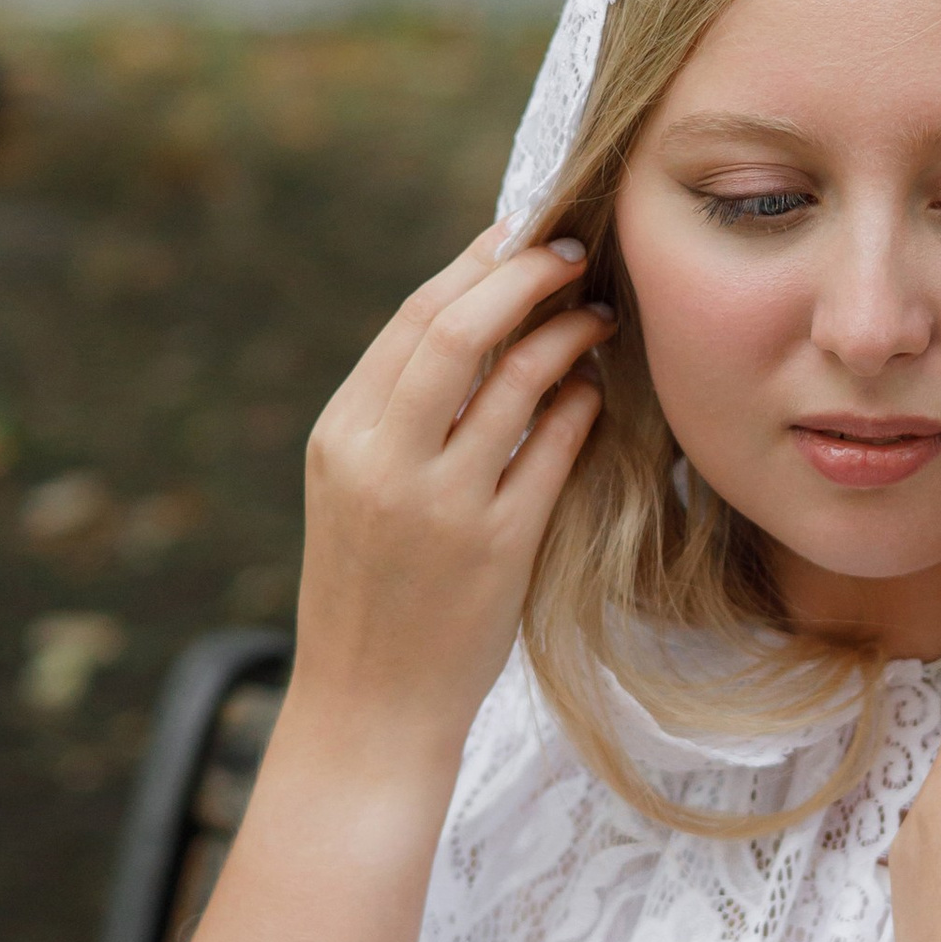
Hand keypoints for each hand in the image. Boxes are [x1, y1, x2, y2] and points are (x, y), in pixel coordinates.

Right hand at [290, 223, 611, 774]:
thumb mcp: (356, 491)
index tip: (521, 234)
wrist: (368, 707)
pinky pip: (552, 452)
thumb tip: (476, 318)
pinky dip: (578, 409)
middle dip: (525, 277)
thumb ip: (400, 413)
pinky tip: (595, 392)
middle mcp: (383, 462)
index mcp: (340, 436)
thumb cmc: (373, 593)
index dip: (475, 266)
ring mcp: (440, 506)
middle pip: (458, 330)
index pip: (413, 321)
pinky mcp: (496, 548)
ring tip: (599, 317)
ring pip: (514, 383)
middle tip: (576, 252)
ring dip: (566, 337)